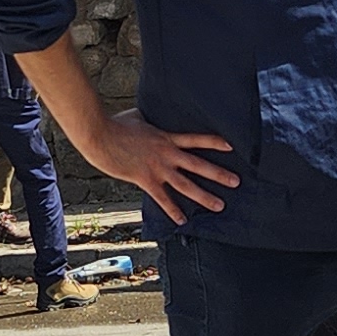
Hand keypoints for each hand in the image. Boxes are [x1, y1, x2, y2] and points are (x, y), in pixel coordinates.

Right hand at [83, 107, 240, 224]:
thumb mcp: (137, 116)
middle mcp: (167, 154)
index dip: (214, 142)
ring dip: (205, 196)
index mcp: (167, 137)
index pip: (196, 139)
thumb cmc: (115, 124)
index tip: (231, 147)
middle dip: (219, 174)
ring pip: (187, 185)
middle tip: (236, 183)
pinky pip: (163, 198)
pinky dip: (174, 211)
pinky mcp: (145, 180)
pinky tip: (183, 221)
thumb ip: (147, 119)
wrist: (100, 135)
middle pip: (198, 165)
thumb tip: (146, 114)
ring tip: (220, 205)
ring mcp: (158, 168)